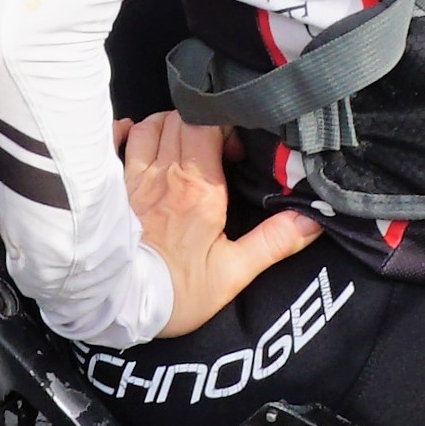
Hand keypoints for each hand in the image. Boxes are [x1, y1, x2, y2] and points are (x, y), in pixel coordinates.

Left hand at [119, 112, 320, 338]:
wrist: (120, 306)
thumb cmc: (177, 292)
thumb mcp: (233, 273)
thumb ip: (273, 242)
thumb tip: (311, 220)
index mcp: (199, 188)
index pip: (207, 126)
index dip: (224, 126)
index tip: (234, 149)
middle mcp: (165, 174)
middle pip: (180, 120)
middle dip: (201, 123)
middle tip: (215, 148)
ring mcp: (135, 179)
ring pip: (150, 126)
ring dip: (169, 125)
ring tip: (184, 143)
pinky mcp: (113, 189)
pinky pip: (116, 143)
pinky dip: (126, 132)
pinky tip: (136, 135)